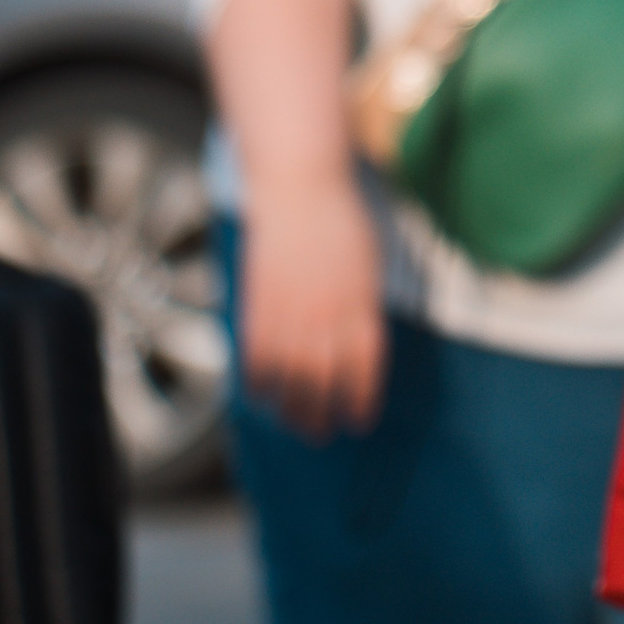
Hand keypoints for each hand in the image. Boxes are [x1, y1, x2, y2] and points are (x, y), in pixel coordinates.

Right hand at [237, 169, 385, 438]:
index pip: (364, 368)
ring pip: (288, 382)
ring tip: (295, 423)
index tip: (361, 419)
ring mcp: (288, 316)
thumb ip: (362, 309)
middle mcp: (325, 318)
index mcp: (361, 306)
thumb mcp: (368, 266)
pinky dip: (259, 384)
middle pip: (324, 383)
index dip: (361, 399)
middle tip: (324, 431)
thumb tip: (358, 348)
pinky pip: (255, 362)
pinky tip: (265, 393)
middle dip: (324, 414)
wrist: (300, 191)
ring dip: (291, 409)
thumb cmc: (342, 221)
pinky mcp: (257, 310)